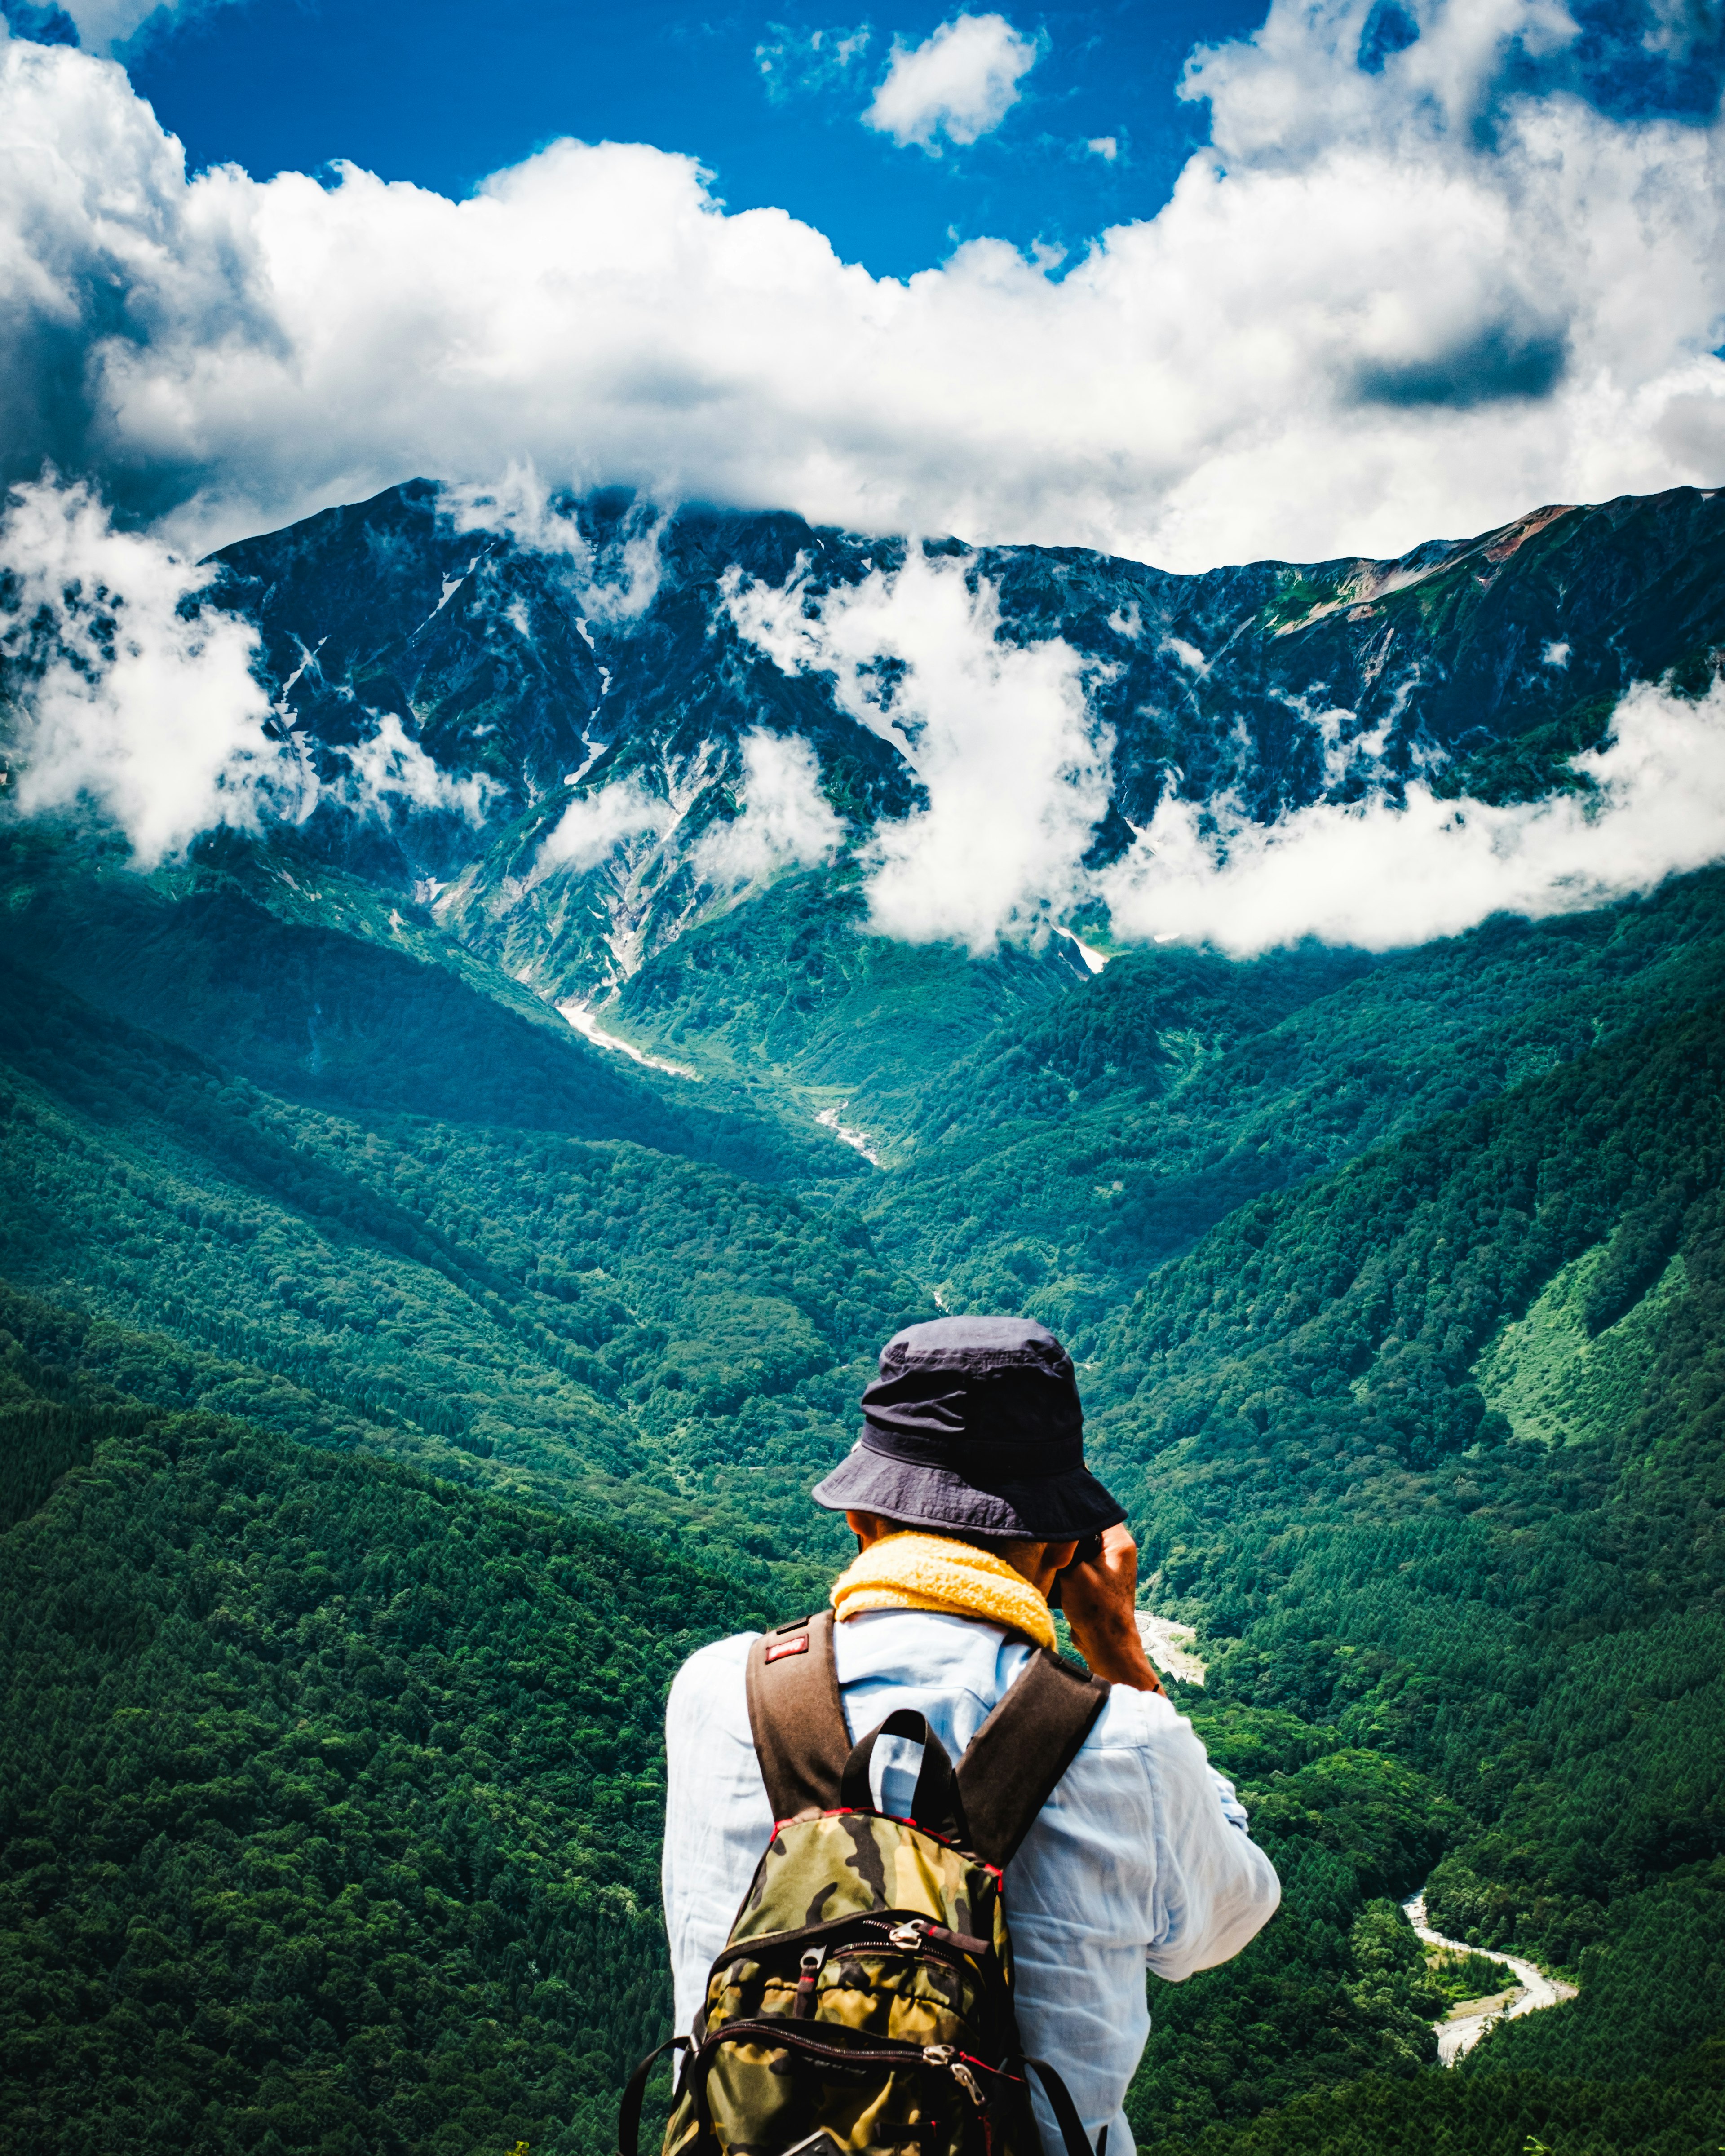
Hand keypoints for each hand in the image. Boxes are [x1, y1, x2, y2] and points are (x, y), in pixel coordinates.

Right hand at [1057, 1523, 1161, 1691]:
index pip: (1094, 1511)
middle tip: (1048, 1529)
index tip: (1053, 1509)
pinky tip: (1057, 1566)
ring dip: (1068, 1549)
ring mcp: (1110, 1565)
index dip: (1073, 1509)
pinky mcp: (1101, 1578)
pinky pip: (1083, 1560)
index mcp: (1119, 1542)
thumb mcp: (1073, 1570)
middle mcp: (1119, 1550)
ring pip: (1083, 1544)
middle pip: (1088, 1527)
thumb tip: (1052, 1528)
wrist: (1107, 1645)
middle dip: (1068, 1531)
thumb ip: (1063, 1546)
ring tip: (1051, 1548)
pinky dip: (1070, 1562)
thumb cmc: (1095, 1609)